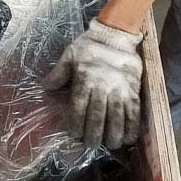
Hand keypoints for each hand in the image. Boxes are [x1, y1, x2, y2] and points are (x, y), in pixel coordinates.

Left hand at [43, 19, 143, 148]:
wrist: (115, 35)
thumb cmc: (89, 46)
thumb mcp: (69, 56)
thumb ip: (58, 74)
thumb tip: (45, 88)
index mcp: (84, 79)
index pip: (79, 106)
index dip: (76, 123)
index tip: (74, 135)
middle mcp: (103, 86)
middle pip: (98, 115)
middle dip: (94, 133)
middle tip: (91, 145)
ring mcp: (120, 89)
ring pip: (117, 116)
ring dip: (114, 133)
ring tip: (111, 145)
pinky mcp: (133, 89)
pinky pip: (134, 110)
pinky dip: (132, 126)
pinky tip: (129, 138)